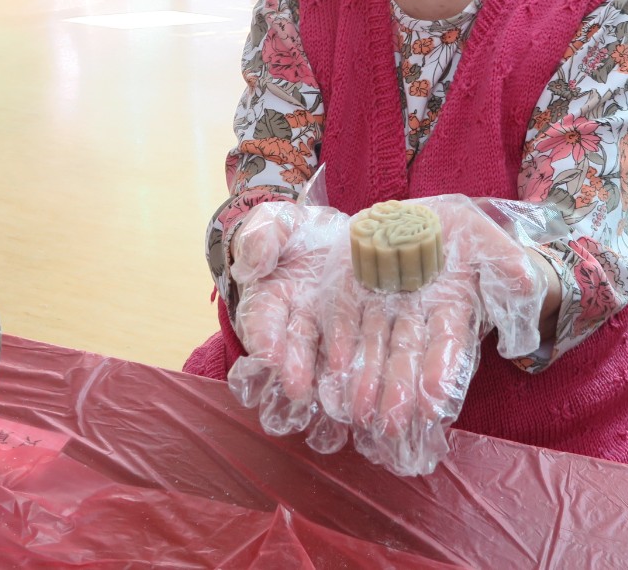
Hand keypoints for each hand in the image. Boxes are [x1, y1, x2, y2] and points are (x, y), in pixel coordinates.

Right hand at [225, 201, 345, 436]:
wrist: (331, 236)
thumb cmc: (295, 231)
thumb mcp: (275, 223)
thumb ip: (262, 238)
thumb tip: (253, 263)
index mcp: (269, 299)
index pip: (262, 320)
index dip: (264, 338)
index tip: (268, 356)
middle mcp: (296, 325)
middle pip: (294, 350)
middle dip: (295, 370)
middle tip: (299, 392)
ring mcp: (328, 334)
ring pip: (327, 362)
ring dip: (329, 386)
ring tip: (337, 405)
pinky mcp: (358, 335)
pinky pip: (362, 356)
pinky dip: (367, 375)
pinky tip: (374, 394)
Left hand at [315, 196, 544, 475]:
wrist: (416, 214)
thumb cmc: (458, 231)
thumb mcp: (486, 239)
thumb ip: (506, 261)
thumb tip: (529, 284)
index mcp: (452, 304)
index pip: (448, 342)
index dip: (441, 370)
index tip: (436, 402)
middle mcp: (416, 312)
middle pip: (407, 353)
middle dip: (399, 389)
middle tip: (392, 425)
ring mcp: (382, 303)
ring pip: (374, 344)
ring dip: (367, 378)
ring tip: (360, 412)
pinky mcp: (351, 290)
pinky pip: (345, 319)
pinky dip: (342, 343)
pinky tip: (336, 369)